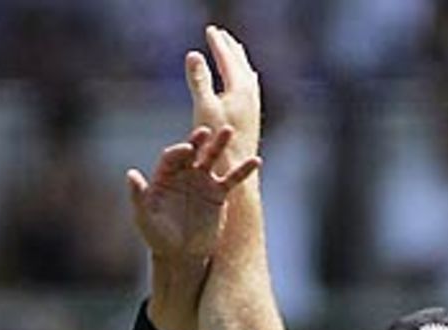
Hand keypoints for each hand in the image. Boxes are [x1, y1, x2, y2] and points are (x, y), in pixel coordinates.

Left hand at [127, 122, 258, 267]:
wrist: (180, 256)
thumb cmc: (158, 237)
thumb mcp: (145, 217)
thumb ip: (139, 195)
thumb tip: (131, 174)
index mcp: (165, 175)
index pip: (172, 156)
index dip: (178, 152)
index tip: (186, 150)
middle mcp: (185, 172)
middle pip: (193, 150)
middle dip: (199, 140)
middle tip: (206, 131)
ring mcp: (203, 180)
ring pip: (213, 158)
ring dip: (220, 144)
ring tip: (228, 131)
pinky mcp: (218, 193)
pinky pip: (232, 179)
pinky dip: (244, 170)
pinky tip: (256, 161)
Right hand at [187, 24, 262, 166]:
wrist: (240, 181)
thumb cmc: (219, 149)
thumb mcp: (204, 111)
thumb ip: (199, 81)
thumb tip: (192, 54)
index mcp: (240, 88)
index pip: (227, 57)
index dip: (217, 42)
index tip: (209, 29)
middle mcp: (251, 95)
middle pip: (241, 65)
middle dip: (230, 47)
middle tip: (221, 34)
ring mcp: (254, 109)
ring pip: (248, 78)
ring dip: (240, 62)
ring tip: (235, 53)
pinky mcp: (254, 122)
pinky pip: (251, 93)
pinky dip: (245, 80)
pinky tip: (245, 85)